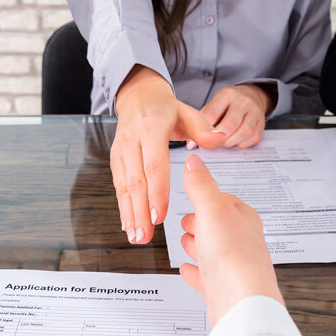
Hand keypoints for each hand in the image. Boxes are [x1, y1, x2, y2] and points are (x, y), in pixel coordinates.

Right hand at [112, 66, 225, 244]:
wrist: (138, 97)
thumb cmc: (165, 109)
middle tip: (145, 235)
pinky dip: (123, 208)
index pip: (154, 165)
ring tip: (137, 237)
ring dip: (129, 214)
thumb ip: (203, 128)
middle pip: (136, 182)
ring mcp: (121, 153)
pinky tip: (129, 226)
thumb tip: (219, 139)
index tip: (159, 215)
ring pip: (124, 188)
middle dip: (140, 211)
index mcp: (151, 129)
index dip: (156, 191)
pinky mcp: (116, 161)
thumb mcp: (187, 112)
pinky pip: (119, 187)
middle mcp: (132, 142)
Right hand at [178, 153, 282, 324]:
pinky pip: (206, 278)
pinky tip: (187, 270)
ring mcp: (232, 267)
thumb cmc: (233, 256)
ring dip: (198, 245)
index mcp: (244, 219)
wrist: (242, 302)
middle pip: (220, 227)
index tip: (197, 192)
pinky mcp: (222, 289)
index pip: (227, 201)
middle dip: (202, 222)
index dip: (210, 197)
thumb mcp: (212, 209)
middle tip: (188, 219)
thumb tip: (195, 162)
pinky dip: (196, 272)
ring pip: (213, 252)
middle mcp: (242, 242)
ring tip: (186, 242)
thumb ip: (201, 185)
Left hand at [200, 84, 273, 148]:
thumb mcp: (214, 105)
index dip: (205, 129)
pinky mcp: (262, 122)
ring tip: (223, 144)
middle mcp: (243, 101)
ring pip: (244, 131)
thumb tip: (190, 144)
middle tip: (212, 144)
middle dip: (219, 138)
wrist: (251, 96)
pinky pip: (253, 137)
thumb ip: (202, 122)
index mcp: (226, 94)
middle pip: (230, 124)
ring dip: (231, 142)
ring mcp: (255, 111)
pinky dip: (242, 143)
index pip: (213, 113)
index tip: (199, 139)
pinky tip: (235, 142)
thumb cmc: (227, 105)